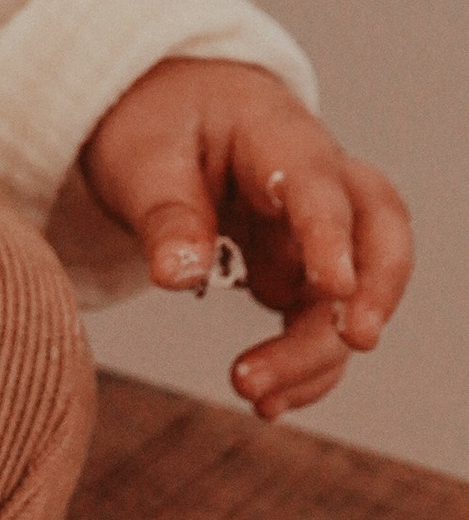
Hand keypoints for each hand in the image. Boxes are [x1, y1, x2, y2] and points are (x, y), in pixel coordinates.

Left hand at [80, 60, 412, 419]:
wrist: (171, 116)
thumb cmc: (160, 122)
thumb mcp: (141, 157)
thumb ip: (165, 214)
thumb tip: (178, 275)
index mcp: (277, 134)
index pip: (317, 183)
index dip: (332, 234)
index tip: (335, 285)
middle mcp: (319, 183)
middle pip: (378, 234)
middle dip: (375, 292)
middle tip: (353, 340)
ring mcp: (319, 233)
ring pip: (350, 295)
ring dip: (316, 351)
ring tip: (255, 391)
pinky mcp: (306, 274)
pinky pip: (320, 325)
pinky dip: (303, 368)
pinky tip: (268, 402)